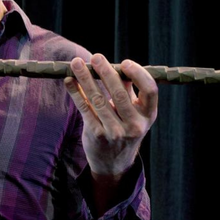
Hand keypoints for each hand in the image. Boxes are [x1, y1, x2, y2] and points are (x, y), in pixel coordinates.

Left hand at [64, 54, 157, 182]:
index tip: (124, 63)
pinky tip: (69, 80)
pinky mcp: (96, 135)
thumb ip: (128, 90)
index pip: (150, 91)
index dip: (138, 74)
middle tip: (96, 57)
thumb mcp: (134, 112)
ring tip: (76, 63)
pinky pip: (84, 108)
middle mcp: (134, 125)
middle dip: (106, 72)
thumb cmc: (125, 126)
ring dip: (85, 78)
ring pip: (98, 99)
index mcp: (148, 115)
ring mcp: (115, 132)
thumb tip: (115, 65)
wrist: (114, 162)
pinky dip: (75, 92)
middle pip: (120, 94)